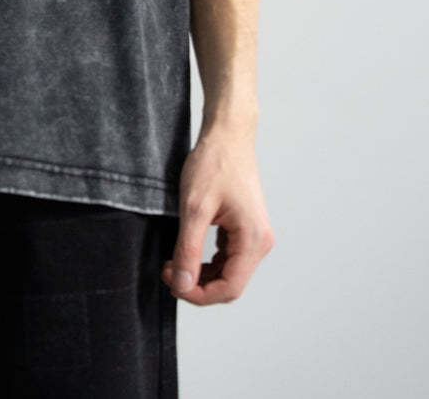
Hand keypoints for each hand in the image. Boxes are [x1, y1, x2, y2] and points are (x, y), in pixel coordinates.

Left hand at [160, 127, 274, 304]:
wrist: (227, 135)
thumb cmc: (214, 163)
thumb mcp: (194, 208)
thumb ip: (188, 250)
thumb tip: (182, 285)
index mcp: (253, 240)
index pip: (229, 288)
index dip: (198, 294)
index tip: (172, 283)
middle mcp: (260, 242)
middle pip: (230, 284)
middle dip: (198, 286)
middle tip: (169, 272)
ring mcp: (254, 236)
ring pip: (229, 273)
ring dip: (202, 275)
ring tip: (174, 263)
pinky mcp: (246, 229)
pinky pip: (229, 258)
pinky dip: (209, 262)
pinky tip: (188, 252)